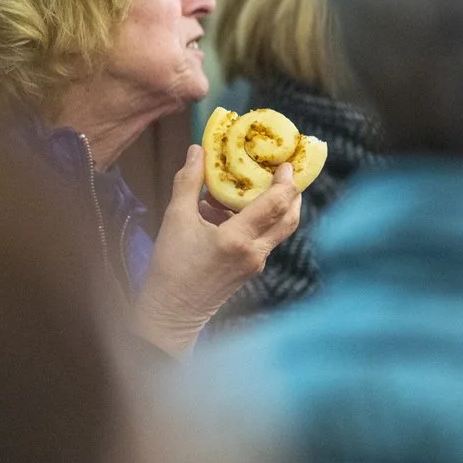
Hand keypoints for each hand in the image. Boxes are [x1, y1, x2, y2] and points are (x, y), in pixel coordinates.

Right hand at [133, 147, 302, 355]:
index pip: (276, 204)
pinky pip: (263, 240)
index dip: (286, 181)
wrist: (171, 312)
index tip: (286, 162)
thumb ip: (188, 182)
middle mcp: (255, 252)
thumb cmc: (171, 266)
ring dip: (274, 207)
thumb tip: (197, 150)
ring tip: (254, 186)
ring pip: (278, 230)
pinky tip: (231, 211)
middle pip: (289, 219)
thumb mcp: (175, 219)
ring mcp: (255, 264)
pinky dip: (257, 221)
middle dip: (292, 193)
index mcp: (238, 239)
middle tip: (284, 172)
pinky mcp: (250, 270)